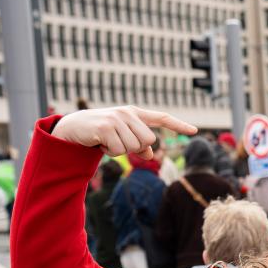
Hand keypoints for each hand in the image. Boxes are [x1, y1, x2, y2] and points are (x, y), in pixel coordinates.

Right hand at [50, 106, 195, 156]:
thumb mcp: (122, 136)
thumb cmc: (101, 132)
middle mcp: (128, 113)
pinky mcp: (105, 127)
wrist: (73, 127)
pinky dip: (110, 153)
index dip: (178, 125)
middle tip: (118, 143)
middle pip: (149, 141)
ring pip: (134, 147)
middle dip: (135, 148)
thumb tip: (150, 153)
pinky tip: (100, 144)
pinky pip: (119, 151)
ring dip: (121, 151)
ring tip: (108, 142)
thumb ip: (138, 144)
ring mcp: (117, 119)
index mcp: (135, 114)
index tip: (194, 131)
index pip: (161, 117)